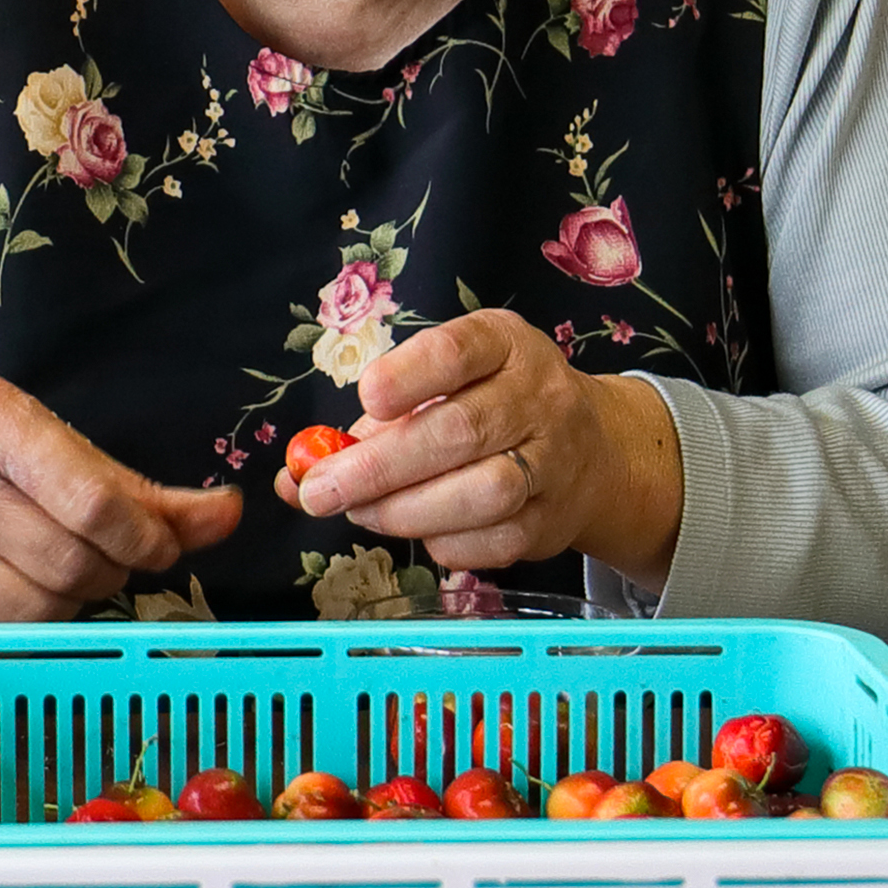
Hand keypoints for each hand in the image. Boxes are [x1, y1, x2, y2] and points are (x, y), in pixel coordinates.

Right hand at [0, 372, 244, 623]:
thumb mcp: (42, 432)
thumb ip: (135, 485)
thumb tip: (227, 516)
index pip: (95, 504)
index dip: (146, 540)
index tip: (160, 546)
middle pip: (72, 566)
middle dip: (111, 572)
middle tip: (106, 557)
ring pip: (38, 611)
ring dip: (72, 604)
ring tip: (60, 571)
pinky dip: (25, 625)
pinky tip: (16, 588)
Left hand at [294, 312, 683, 582]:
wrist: (593, 451)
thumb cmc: (491, 406)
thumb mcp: (445, 383)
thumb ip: (375, 421)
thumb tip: (293, 474)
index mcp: (504, 344)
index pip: (458, 351)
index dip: (409, 377)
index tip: (365, 400)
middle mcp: (539, 397)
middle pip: (461, 431)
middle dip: (379, 467)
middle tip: (321, 491)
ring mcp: (555, 461)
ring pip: (485, 492)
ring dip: (407, 511)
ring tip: (361, 513)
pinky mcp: (554, 520)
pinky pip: (497, 541)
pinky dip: (445, 543)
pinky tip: (417, 531)